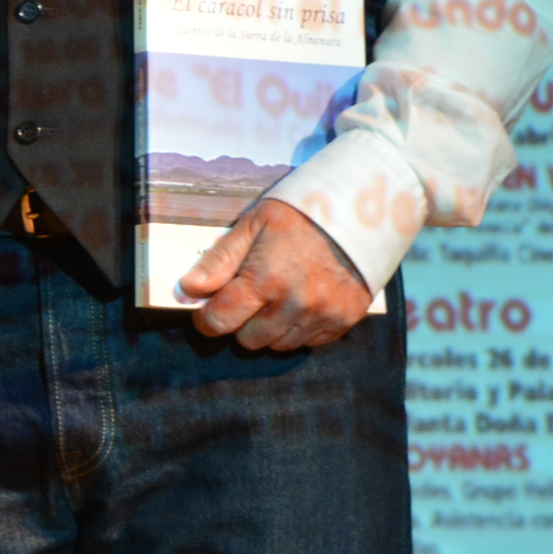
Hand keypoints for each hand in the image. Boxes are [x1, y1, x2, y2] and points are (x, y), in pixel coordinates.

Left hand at [180, 198, 373, 352]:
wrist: (365, 208)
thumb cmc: (301, 211)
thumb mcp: (254, 224)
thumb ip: (219, 259)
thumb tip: (187, 289)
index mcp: (265, 280)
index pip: (220, 321)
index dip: (207, 318)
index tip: (208, 309)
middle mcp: (293, 305)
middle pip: (248, 340)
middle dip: (241, 322)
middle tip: (250, 296)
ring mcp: (322, 316)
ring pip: (279, 345)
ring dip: (270, 328)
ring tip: (277, 296)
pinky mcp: (345, 321)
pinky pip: (310, 342)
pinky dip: (300, 328)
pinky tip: (302, 301)